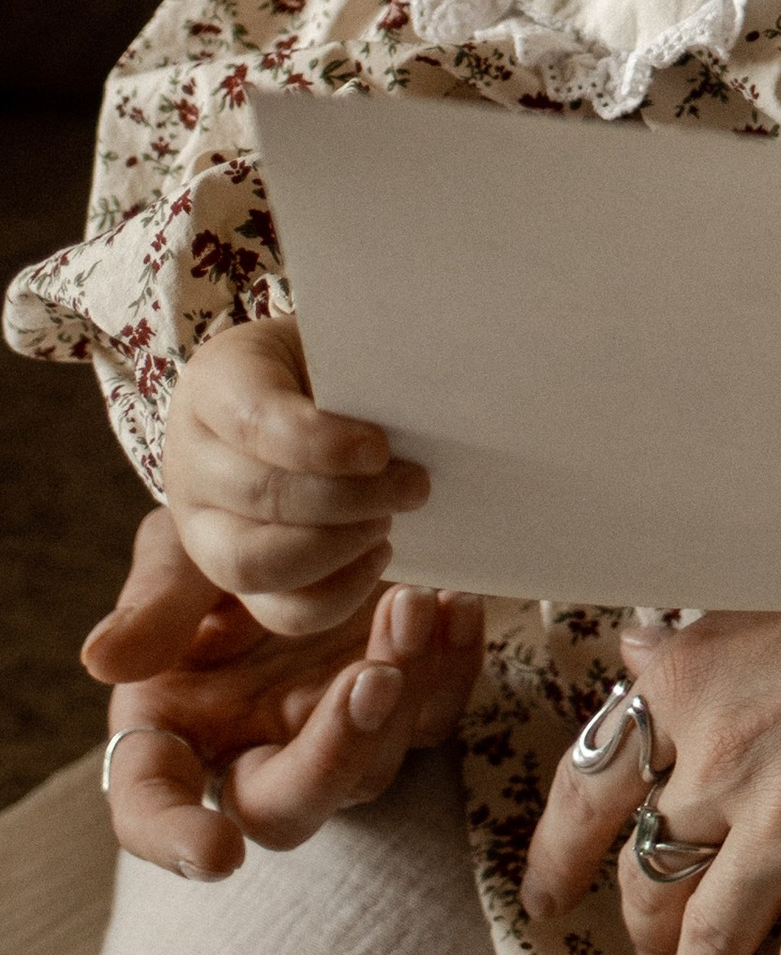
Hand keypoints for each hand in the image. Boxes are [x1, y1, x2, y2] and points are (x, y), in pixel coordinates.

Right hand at [85, 506, 482, 876]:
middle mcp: (254, 750)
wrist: (302, 505)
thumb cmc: (220, 540)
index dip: (176, 841)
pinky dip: (455, 668)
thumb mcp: (179, 555)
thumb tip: (100, 660)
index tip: (217, 855)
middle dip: (336, 753)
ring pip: (376, 764)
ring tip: (412, 603)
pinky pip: (439, 716)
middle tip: (370, 678)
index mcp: (174, 729)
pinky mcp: (401, 706)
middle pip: (289, 807)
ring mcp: (333, 735)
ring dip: (402, 691)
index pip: (154, 807)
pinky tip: (457, 607)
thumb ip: (153, 605)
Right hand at [161, 315, 429, 635]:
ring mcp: (201, 525)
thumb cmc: (328, 365)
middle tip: (414, 485)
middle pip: (259, 497)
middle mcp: (191, 459)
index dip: (319, 442)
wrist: (300, 391)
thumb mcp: (335, 344)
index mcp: (215, 385)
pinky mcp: (233, 575)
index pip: (253, 420)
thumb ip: (358, 370)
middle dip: (349, 500)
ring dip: (337, 550)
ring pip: (254, 565)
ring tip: (389, 521)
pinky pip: (278, 610)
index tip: (379, 448)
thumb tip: (408, 405)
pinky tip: (378, 555)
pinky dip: (338, 594)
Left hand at [518, 602, 780, 954]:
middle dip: (643, 931)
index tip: (547, 896)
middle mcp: (728, 750)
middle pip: (646, 874)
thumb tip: (634, 657)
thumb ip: (701, 642)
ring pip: (714, 931)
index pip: (588, 785)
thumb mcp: (777, 591)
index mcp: (695, 677)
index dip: (556, 857)